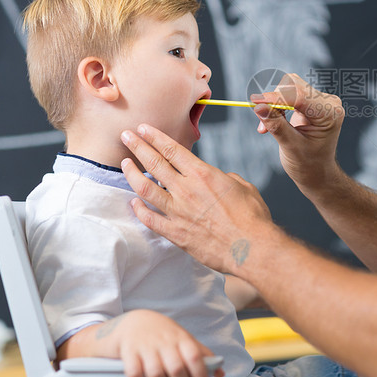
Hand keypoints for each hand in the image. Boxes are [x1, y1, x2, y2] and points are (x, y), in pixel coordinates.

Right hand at [61, 310, 221, 376]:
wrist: (134, 322)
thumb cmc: (164, 335)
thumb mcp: (183, 339)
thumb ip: (201, 355)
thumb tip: (221, 373)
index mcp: (181, 339)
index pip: (195, 357)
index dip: (201, 374)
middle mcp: (164, 342)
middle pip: (176, 368)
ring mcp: (146, 347)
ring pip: (156, 373)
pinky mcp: (129, 352)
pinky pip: (134, 373)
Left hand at [121, 124, 272, 273]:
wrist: (251, 247)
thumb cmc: (252, 218)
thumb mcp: (244, 186)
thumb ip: (227, 178)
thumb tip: (222, 177)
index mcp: (203, 174)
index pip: (172, 149)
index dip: (155, 136)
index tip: (143, 128)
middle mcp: (186, 189)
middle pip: (154, 162)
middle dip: (137, 146)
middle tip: (126, 136)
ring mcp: (178, 212)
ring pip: (146, 188)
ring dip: (132, 174)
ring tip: (124, 164)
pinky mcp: (175, 233)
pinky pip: (150, 219)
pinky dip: (139, 210)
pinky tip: (134, 202)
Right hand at [250, 73, 344, 191]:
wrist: (318, 172)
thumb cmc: (308, 164)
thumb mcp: (290, 146)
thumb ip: (275, 124)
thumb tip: (258, 106)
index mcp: (329, 113)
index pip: (300, 95)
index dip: (275, 97)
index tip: (254, 101)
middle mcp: (328, 103)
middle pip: (293, 86)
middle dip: (274, 100)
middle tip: (263, 123)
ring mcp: (320, 101)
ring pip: (289, 88)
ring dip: (273, 104)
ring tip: (267, 127)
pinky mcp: (311, 102)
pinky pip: (289, 94)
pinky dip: (276, 106)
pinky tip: (272, 123)